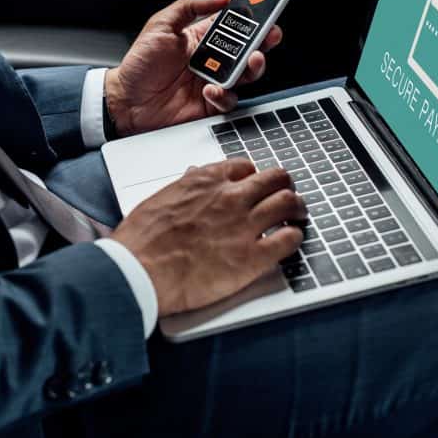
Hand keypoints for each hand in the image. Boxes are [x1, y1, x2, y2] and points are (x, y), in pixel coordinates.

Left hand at [105, 0, 282, 136]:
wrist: (125, 101)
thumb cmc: (139, 64)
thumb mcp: (161, 25)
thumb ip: (190, 6)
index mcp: (202, 37)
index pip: (235, 24)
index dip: (253, 18)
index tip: (266, 9)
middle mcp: (212, 59)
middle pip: (249, 48)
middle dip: (264, 41)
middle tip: (268, 36)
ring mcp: (213, 82)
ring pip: (247, 74)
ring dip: (253, 67)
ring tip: (250, 60)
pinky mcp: (210, 104)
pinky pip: (229, 100)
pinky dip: (224, 94)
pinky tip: (210, 90)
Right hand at [112, 159, 305, 316]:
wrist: (139, 271)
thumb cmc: (141, 241)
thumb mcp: (159, 200)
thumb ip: (183, 189)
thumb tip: (192, 181)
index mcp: (205, 182)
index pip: (244, 167)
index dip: (253, 176)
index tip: (255, 184)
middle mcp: (229, 198)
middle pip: (275, 179)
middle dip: (284, 185)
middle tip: (287, 194)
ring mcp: (244, 226)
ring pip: (288, 203)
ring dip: (297, 208)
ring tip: (298, 215)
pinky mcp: (252, 257)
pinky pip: (289, 239)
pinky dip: (295, 238)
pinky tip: (291, 241)